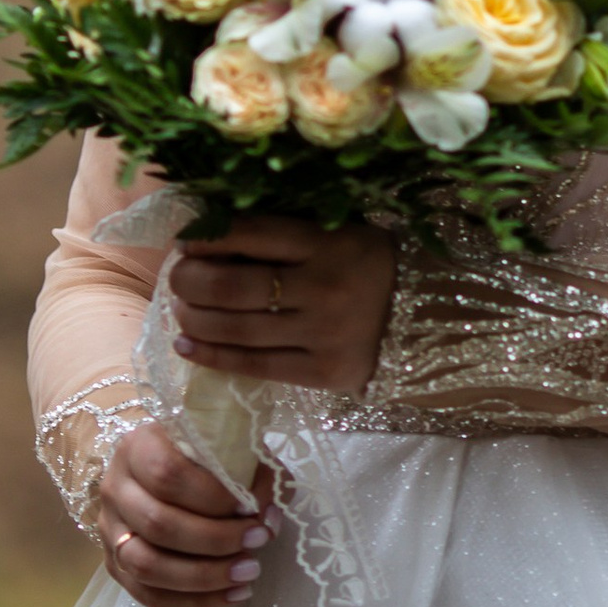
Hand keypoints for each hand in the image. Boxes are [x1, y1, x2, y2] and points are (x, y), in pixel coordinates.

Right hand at [96, 422, 278, 606]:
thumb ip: (252, 474)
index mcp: (138, 448)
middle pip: (158, 524)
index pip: (167, 474)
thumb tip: (266, 516)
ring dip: (203, 577)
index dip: (212, 496)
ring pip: (147, 565)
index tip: (252, 507)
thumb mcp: (229, 448)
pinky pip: (149, 595)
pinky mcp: (116, 565)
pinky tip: (232, 595)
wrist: (167, 467)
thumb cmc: (205, 456)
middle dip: (215, 539)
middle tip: (259, 540)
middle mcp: (115, 488)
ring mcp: (110, 531)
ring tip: (248, 572)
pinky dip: (194, 602)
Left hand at [168, 213, 397, 394]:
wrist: (430, 320)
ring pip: (236, 329)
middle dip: (189, 281)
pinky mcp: (323, 373)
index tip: (186, 241)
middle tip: (177, 279)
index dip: (206, 237)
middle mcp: (324, 287)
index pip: (250, 234)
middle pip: (231, 286)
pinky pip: (253, 366)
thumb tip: (209, 235)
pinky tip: (187, 345)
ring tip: (180, 310)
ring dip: (194, 319)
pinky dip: (212, 356)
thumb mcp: (339, 233)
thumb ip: (284, 233)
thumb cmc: (372, 267)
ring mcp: (323, 334)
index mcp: (329, 242)